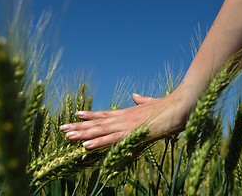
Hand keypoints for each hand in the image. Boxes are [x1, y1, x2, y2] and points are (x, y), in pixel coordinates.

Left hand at [60, 90, 190, 149]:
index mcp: (127, 113)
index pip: (104, 115)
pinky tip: (86, 146)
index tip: (77, 115)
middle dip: (79, 126)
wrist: (180, 105)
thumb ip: (142, 101)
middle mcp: (122, 118)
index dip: (90, 116)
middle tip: (62, 128)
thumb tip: (135, 95)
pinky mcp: (132, 133)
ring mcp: (126, 125)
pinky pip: (112, 139)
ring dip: (82, 134)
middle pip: (97, 123)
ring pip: (99, 130)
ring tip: (67, 135)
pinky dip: (98, 142)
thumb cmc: (168, 107)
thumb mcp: (152, 104)